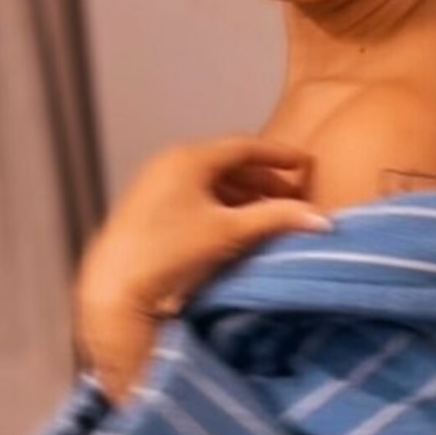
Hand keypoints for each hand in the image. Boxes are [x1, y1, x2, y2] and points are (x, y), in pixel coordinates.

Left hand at [75, 135, 331, 323]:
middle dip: (264, 179)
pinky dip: (222, 207)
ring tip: (271, 214)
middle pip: (227, 163)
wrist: (115, 288)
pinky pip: (196, 197)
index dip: (278, 154)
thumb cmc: (169, 252)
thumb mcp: (229, 232)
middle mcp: (169, 164)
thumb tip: (319, 219)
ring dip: (244, 195)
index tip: (304, 163)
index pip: (243, 146)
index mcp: (188, 158)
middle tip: (293, 196)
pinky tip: (238, 227)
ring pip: (211, 182)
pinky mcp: (149, 210)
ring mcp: (156, 186)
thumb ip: (275, 219)